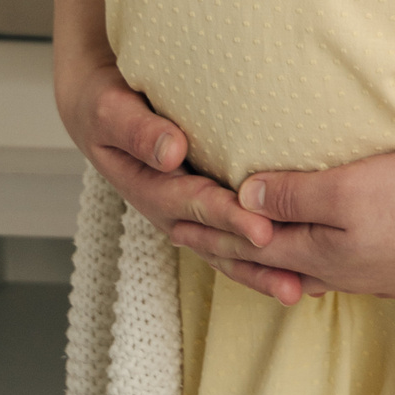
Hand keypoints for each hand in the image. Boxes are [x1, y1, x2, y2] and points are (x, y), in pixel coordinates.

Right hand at [54, 50, 284, 280]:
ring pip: (224, 250)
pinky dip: (257, 255)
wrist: (97, 105)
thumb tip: (172, 154)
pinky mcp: (199, 205)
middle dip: (254, 259)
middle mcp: (168, 210)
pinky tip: (289, 270)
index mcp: (147, 188)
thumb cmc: (105, 102)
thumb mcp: (110, 111)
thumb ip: (138, 132)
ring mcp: (184, 213)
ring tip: (297, 292)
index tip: (262, 231)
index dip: (228, 219)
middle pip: (215, 240)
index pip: (194, 206)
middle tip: (293, 278)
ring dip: (259, 271)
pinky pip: (228, 236)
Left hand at [168, 146, 394, 305]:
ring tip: (252, 248)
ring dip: (271, 254)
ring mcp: (371, 273)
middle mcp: (339, 272)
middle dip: (229, 246)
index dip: (211, 229)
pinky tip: (319, 254)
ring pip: (305, 265)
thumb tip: (244, 195)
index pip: (250, 244)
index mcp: (319, 254)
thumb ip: (294, 193)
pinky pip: (337, 265)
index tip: (175, 218)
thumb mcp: (346, 188)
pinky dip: (310, 256)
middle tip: (193, 234)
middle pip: (272, 260)